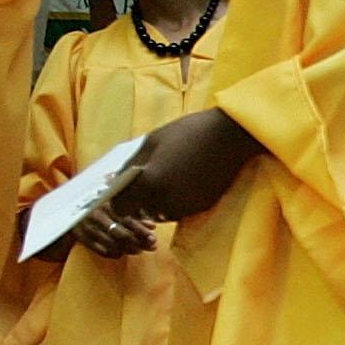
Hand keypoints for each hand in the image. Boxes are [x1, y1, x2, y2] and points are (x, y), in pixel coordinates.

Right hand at [71, 201, 155, 258]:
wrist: (69, 207)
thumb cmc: (100, 205)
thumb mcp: (116, 204)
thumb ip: (134, 214)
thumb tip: (152, 226)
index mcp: (106, 204)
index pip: (127, 220)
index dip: (142, 231)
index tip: (154, 238)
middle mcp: (95, 215)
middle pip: (121, 234)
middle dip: (138, 243)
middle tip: (151, 247)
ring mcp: (86, 227)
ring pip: (111, 244)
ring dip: (127, 250)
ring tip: (138, 251)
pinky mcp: (80, 237)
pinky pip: (99, 250)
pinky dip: (112, 254)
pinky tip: (121, 254)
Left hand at [108, 109, 259, 225]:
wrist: (231, 135)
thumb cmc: (188, 131)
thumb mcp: (152, 141)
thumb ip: (130, 164)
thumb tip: (112, 180)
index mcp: (150, 183)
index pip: (121, 207)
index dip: (119, 199)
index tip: (124, 188)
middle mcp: (165, 201)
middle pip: (141, 212)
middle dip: (140, 200)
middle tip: (147, 179)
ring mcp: (186, 207)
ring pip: (161, 213)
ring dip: (158, 202)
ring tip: (168, 178)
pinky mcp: (202, 207)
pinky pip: (180, 209)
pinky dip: (177, 200)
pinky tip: (186, 179)